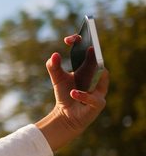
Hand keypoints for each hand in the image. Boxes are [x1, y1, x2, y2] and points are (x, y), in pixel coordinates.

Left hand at [37, 34, 108, 150]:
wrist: (66, 116)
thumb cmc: (65, 95)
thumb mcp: (57, 79)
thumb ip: (53, 67)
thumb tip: (54, 55)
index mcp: (89, 68)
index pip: (90, 50)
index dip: (81, 41)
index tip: (69, 39)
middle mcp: (98, 76)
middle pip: (99, 61)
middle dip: (93, 52)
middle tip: (87, 45)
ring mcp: (100, 90)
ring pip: (100, 79)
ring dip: (91, 75)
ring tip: (80, 70)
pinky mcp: (98, 104)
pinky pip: (93, 98)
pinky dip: (83, 95)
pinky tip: (73, 93)